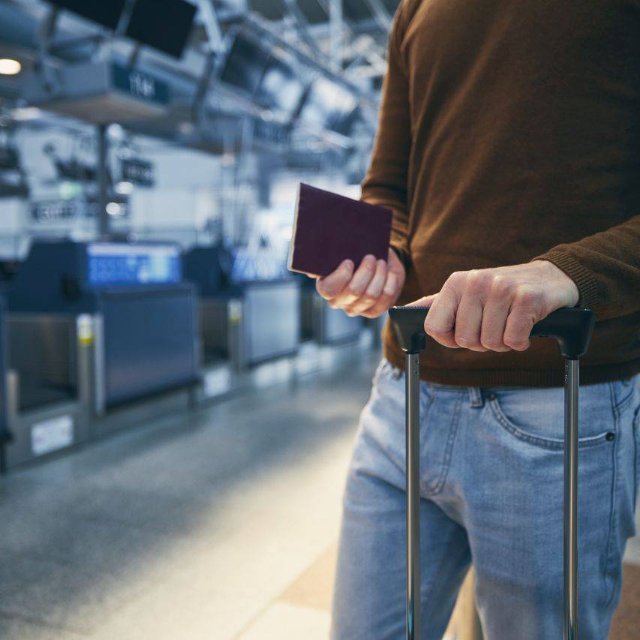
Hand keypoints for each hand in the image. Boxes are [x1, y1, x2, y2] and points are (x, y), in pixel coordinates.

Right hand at [315, 249, 405, 317]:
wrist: (376, 262)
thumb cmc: (355, 255)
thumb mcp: (342, 251)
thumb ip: (327, 256)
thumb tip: (312, 270)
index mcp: (326, 287)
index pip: (328, 289)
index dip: (341, 276)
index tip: (349, 261)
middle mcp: (338, 301)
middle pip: (354, 291)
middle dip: (365, 271)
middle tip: (371, 257)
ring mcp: (356, 308)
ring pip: (371, 295)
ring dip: (379, 275)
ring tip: (381, 262)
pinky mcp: (373, 311)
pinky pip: (385, 299)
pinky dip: (390, 283)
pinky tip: (390, 273)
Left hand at [408, 260, 579, 351]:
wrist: (550, 278)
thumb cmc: (502, 292)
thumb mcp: (466, 292)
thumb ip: (437, 304)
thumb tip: (404, 311)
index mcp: (455, 282)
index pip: (435, 328)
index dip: (451, 339)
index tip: (466, 331)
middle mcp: (476, 282)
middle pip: (465, 340)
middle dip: (482, 342)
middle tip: (496, 325)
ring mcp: (501, 289)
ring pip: (490, 343)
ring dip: (503, 342)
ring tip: (510, 323)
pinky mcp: (527, 299)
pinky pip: (513, 340)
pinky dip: (520, 342)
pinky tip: (526, 326)